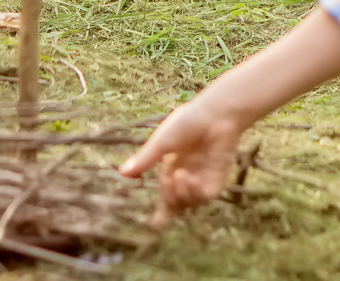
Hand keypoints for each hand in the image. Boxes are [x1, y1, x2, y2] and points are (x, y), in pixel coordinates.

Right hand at [118, 98, 247, 226]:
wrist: (214, 113)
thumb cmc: (187, 122)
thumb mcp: (162, 141)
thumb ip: (145, 159)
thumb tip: (122, 173)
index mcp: (170, 167)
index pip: (165, 196)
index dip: (161, 212)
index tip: (154, 225)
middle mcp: (186, 175)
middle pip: (176, 202)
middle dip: (170, 197)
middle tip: (169, 180)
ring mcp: (202, 177)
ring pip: (190, 202)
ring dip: (183, 194)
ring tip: (181, 175)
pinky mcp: (218, 177)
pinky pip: (206, 196)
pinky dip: (197, 193)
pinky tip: (192, 178)